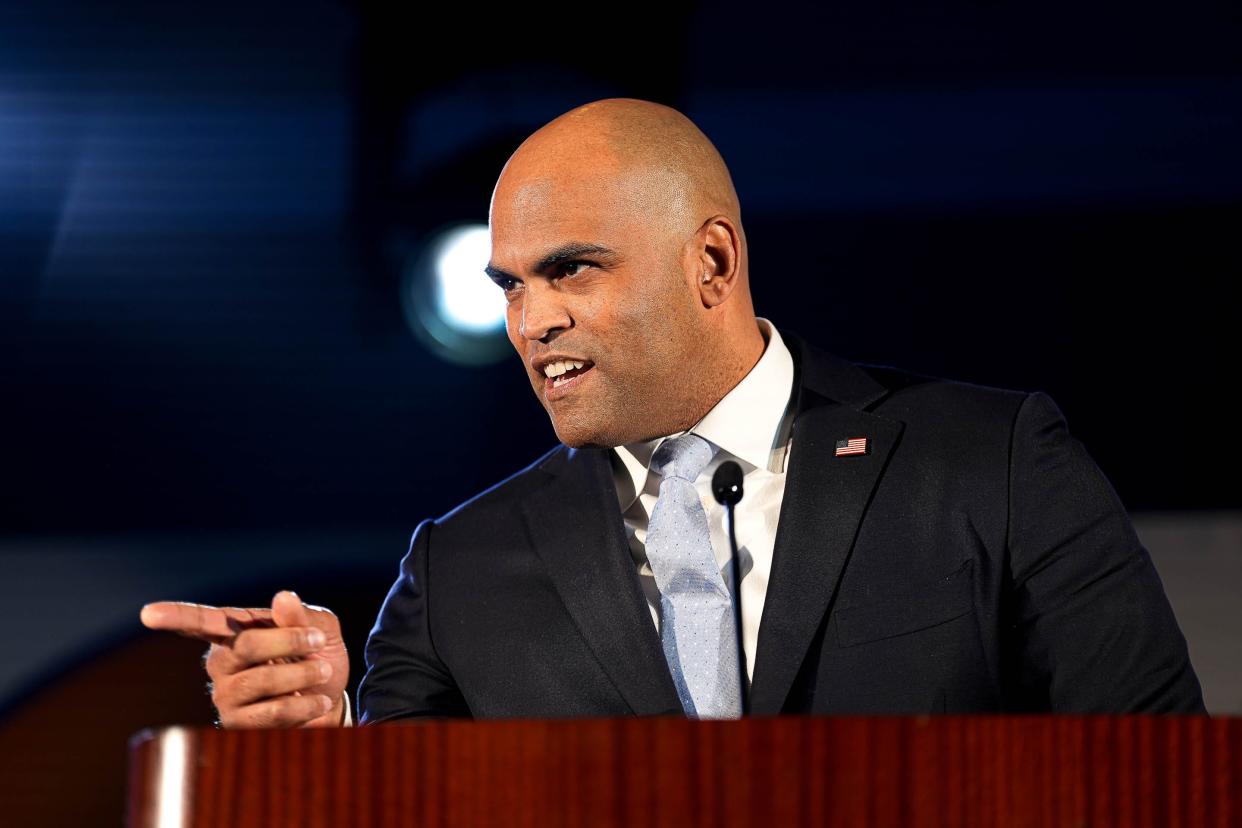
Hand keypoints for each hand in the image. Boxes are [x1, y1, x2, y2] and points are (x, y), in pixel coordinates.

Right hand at [139, 591, 348, 727]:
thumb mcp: (320, 629)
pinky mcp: (237, 726)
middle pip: (244, 645)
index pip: (200, 621)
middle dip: (289, 641)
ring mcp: (225, 696)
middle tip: (317, 642)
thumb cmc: (317, 655)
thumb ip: (300, 617)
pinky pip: (270, 714)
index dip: (175, 616)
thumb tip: (282, 597)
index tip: (148, 614)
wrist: (332, 698)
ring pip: (259, 681)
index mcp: (233, 631)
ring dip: (301, 674)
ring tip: (323, 672)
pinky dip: (303, 705)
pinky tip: (316, 701)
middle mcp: (220, 663)